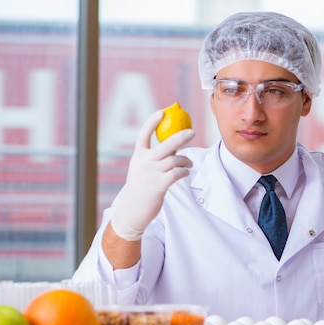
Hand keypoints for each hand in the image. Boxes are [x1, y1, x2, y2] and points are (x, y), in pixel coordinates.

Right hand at [110, 110, 193, 240]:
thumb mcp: (142, 171)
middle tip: (192, 131)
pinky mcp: (158, 185)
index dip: (152, 122)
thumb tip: (174, 146)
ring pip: (175, 159)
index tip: (161, 112)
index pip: (143, 134)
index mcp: (138, 156)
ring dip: (186, 161)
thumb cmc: (141, 190)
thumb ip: (155, 158)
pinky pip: (176, 173)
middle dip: (180, 136)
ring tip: (189, 164)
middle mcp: (143, 162)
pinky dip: (184, 171)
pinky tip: (185, 173)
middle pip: (165, 144)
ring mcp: (150, 173)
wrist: (132, 213)